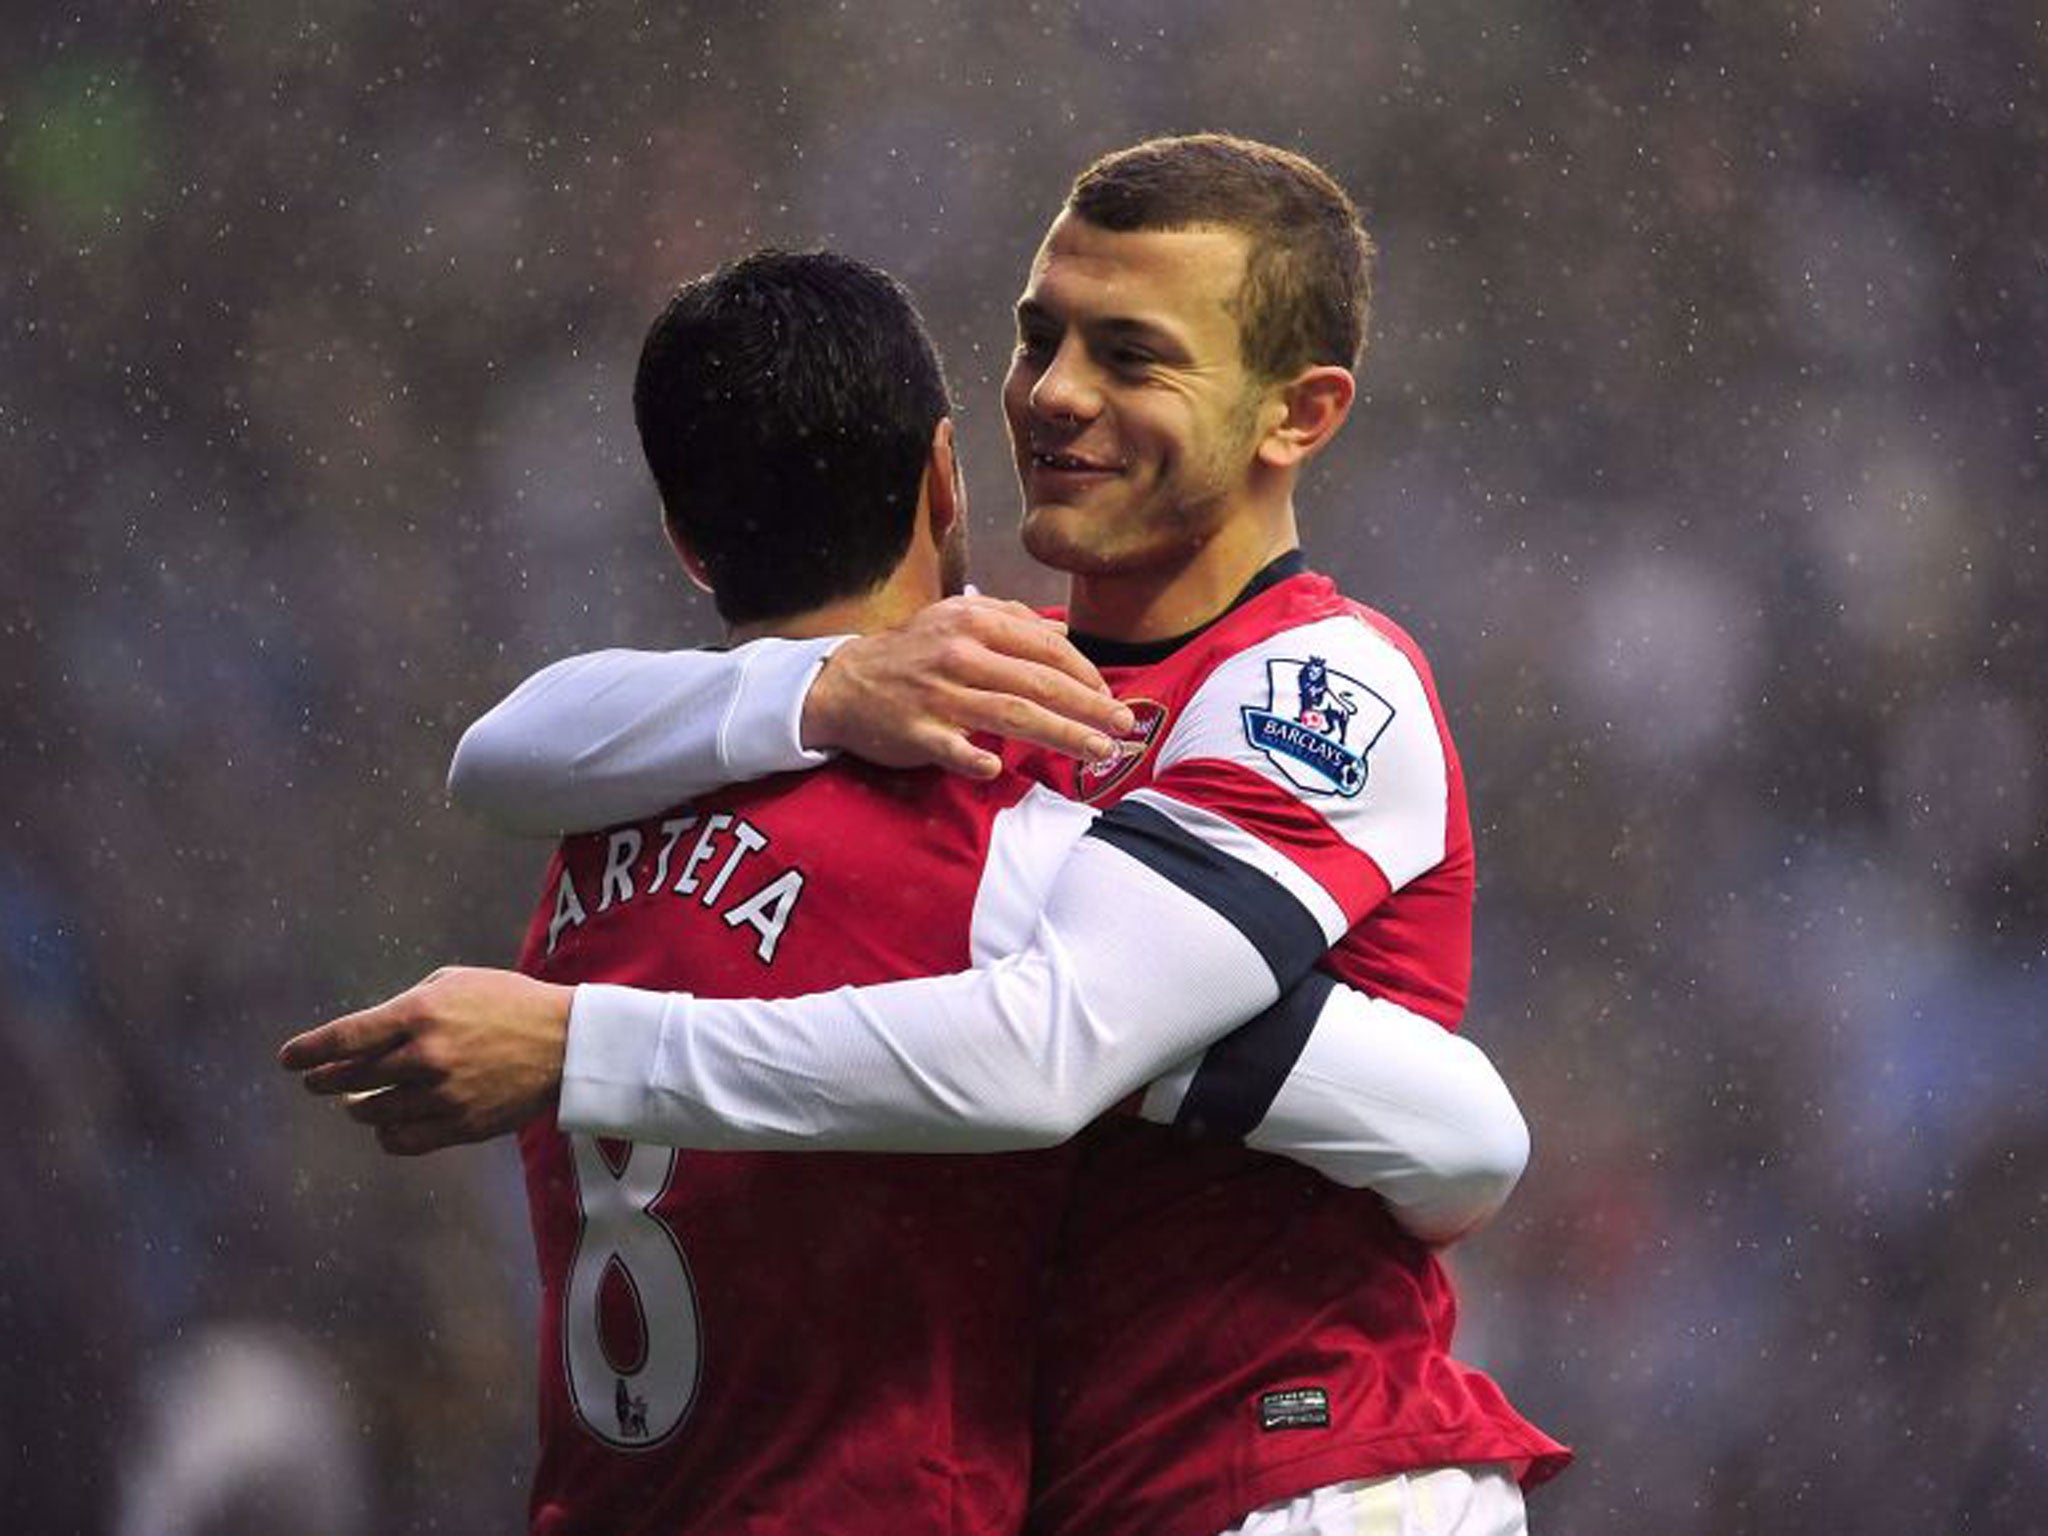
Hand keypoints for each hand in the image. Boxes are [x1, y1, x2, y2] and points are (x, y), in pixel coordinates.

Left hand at [278, 967, 573, 1154]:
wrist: (567, 1042)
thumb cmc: (509, 1002)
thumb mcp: (455, 983)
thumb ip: (407, 1005)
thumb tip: (365, 1035)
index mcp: (421, 1013)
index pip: (345, 1037)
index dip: (308, 1050)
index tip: (287, 1060)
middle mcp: (426, 1056)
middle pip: (350, 1078)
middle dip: (324, 1080)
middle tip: (316, 1080)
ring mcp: (443, 1095)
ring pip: (373, 1112)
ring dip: (357, 1106)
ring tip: (356, 1101)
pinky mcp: (461, 1125)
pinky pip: (402, 1140)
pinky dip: (387, 1133)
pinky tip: (387, 1122)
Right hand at [801, 595, 1134, 777]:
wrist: (844, 683)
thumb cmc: (912, 652)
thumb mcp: (957, 619)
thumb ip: (1012, 620)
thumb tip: (1065, 632)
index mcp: (975, 623)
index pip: (1047, 649)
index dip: (1087, 674)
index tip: (1111, 698)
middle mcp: (961, 655)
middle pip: (1041, 684)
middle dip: (1091, 707)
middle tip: (1125, 727)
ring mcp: (939, 696)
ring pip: (1014, 715)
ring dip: (1063, 735)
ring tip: (1100, 751)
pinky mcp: (919, 733)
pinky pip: (957, 749)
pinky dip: (979, 758)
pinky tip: (1001, 768)